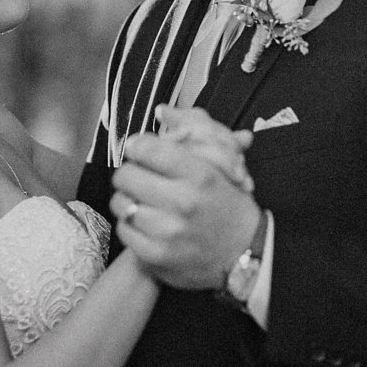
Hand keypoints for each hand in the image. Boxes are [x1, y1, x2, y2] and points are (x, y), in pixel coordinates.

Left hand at [111, 107, 260, 289]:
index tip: (138, 148)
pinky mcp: (155, 256)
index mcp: (200, 175)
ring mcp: (168, 232)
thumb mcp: (223, 169)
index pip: (148, 148)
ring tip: (141, 200)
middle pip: (126, 175)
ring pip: (121, 203)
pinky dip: (130, 224)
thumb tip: (163, 110)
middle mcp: (183, 202)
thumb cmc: (230, 207)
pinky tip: (144, 223)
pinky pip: (124, 230)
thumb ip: (194, 139)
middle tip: (138, 176)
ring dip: (127, 199)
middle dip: (130, 172)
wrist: (245, 254)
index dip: (137, 145)